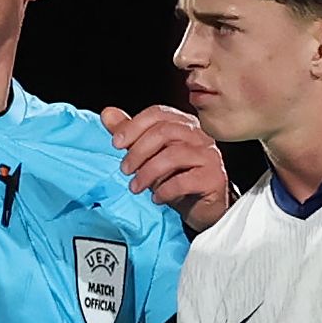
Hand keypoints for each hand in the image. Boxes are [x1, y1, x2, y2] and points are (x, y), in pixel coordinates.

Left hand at [100, 104, 233, 231]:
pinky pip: (186, 180)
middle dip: (138, 151)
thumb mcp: (149, 157)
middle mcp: (200, 136)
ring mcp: (210, 156)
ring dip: (148, 172)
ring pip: (175, 155)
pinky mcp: (214, 178)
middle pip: (165, 131)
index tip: (116, 143)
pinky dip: (166, 190)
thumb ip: (131, 135)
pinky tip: (157, 198)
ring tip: (135, 187)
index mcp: (184, 125)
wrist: (202, 209)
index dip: (133, 126)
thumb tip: (107, 113)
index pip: (158, 113)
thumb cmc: (176, 179)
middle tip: (124, 170)